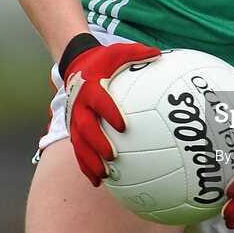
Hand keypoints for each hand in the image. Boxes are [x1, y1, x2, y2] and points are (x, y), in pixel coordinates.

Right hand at [59, 33, 160, 185]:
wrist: (76, 65)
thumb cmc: (103, 60)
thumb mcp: (118, 52)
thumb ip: (137, 53)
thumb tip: (159, 54)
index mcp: (91, 88)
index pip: (100, 102)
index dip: (109, 113)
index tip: (123, 125)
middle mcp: (80, 107)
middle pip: (86, 128)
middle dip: (98, 143)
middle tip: (112, 156)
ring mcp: (75, 120)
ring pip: (79, 144)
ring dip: (89, 161)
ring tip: (102, 176)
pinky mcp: (74, 129)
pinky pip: (78, 150)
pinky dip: (85, 166)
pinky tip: (96, 181)